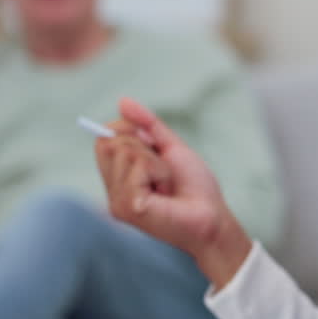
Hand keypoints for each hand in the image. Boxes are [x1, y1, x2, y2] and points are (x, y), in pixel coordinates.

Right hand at [96, 98, 253, 288]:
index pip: (104, 139)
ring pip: (125, 151)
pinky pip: (138, 166)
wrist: (213, 217)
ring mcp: (116, 202)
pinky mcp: (127, 207)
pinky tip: (165, 191)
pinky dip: (159, 171)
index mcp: (119, 178)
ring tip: (166, 183)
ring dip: (155, 161)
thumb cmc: (194, 188)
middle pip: (110, 141)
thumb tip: (122, 101)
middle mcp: (112, 191)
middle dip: (143, 146)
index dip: (127, 131)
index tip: (152, 145)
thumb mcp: (170, 147)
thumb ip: (147, 125)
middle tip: (163, 170)